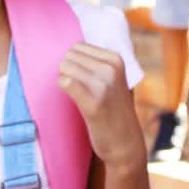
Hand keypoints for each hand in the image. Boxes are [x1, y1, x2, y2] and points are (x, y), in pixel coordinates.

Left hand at [58, 43, 145, 170]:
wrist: (125, 142)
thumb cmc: (114, 110)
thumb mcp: (114, 79)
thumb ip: (98, 62)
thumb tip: (70, 49)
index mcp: (116, 59)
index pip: (78, 46)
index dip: (74, 62)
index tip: (81, 77)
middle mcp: (111, 69)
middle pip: (69, 56)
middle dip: (67, 70)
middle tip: (77, 88)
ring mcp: (103, 86)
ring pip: (65, 67)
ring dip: (64, 80)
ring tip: (76, 94)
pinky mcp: (93, 104)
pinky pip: (66, 83)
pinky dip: (63, 88)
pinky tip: (73, 98)